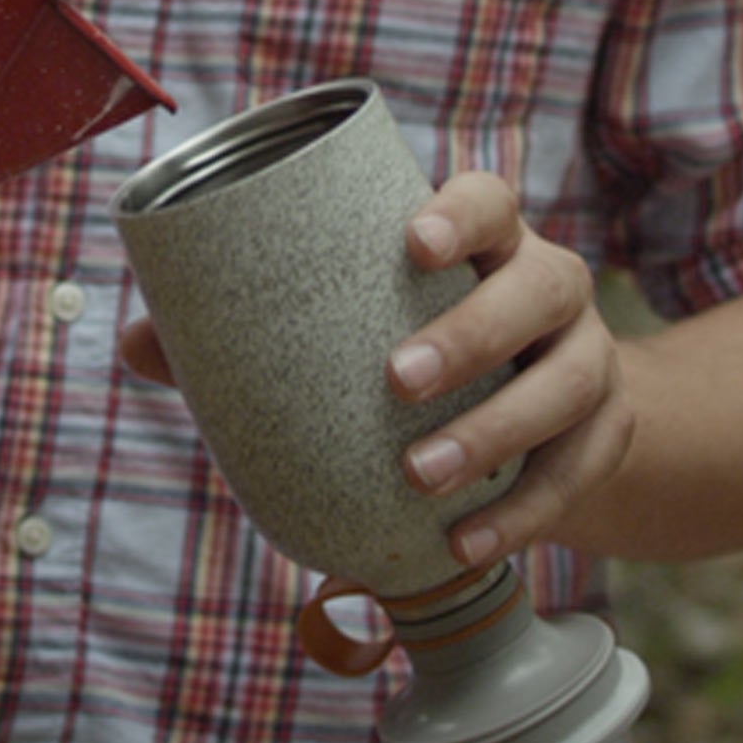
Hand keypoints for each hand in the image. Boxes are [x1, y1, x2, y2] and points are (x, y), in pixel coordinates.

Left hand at [115, 170, 638, 567]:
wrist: (543, 418)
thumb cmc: (415, 349)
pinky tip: (462, 544)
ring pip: (567, 382)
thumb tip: (134, 343)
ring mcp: (590, 359)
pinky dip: (521, 514)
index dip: (460, 212)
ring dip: (496, 431)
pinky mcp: (608, 435)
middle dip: (472, 331)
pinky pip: (576, 474)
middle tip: (398, 382)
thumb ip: (243, 334)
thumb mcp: (354, 331)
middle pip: (539, 287)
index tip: (412, 242)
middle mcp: (550, 286)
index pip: (490, 198)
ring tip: (423, 476)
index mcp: (486, 242)